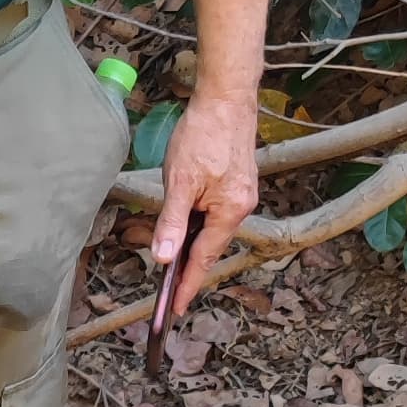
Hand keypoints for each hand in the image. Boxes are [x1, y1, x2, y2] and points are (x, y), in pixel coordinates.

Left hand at [151, 78, 260, 315]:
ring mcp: (242, 195)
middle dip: (190, 269)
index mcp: (230, 211)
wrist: (226, 98)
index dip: (187, 285)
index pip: (203, 258)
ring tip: (174, 264)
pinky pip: (216, 214)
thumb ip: (172, 222)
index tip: (175, 308)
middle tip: (169, 293)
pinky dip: (200, 226)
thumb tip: (164, 258)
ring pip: (212, 230)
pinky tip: (186, 227)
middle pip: (210, 247)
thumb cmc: (203, 135)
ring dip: (193, 245)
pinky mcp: (237, 183)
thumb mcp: (180, 182)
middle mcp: (241, 207)